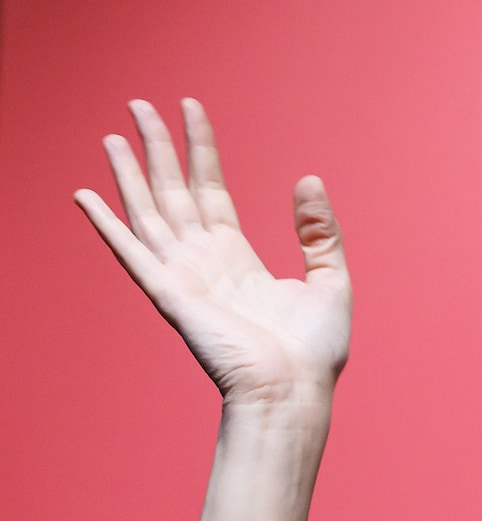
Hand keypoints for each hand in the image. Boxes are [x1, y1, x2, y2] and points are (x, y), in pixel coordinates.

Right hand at [76, 99, 349, 405]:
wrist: (294, 391)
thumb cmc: (313, 351)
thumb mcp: (330, 280)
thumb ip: (319, 231)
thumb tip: (308, 179)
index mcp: (238, 258)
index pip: (211, 190)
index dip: (201, 150)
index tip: (190, 108)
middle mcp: (205, 262)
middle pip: (173, 192)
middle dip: (157, 147)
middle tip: (139, 104)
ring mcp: (184, 277)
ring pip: (148, 212)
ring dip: (127, 174)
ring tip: (111, 136)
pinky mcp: (171, 296)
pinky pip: (132, 254)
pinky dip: (107, 225)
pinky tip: (85, 196)